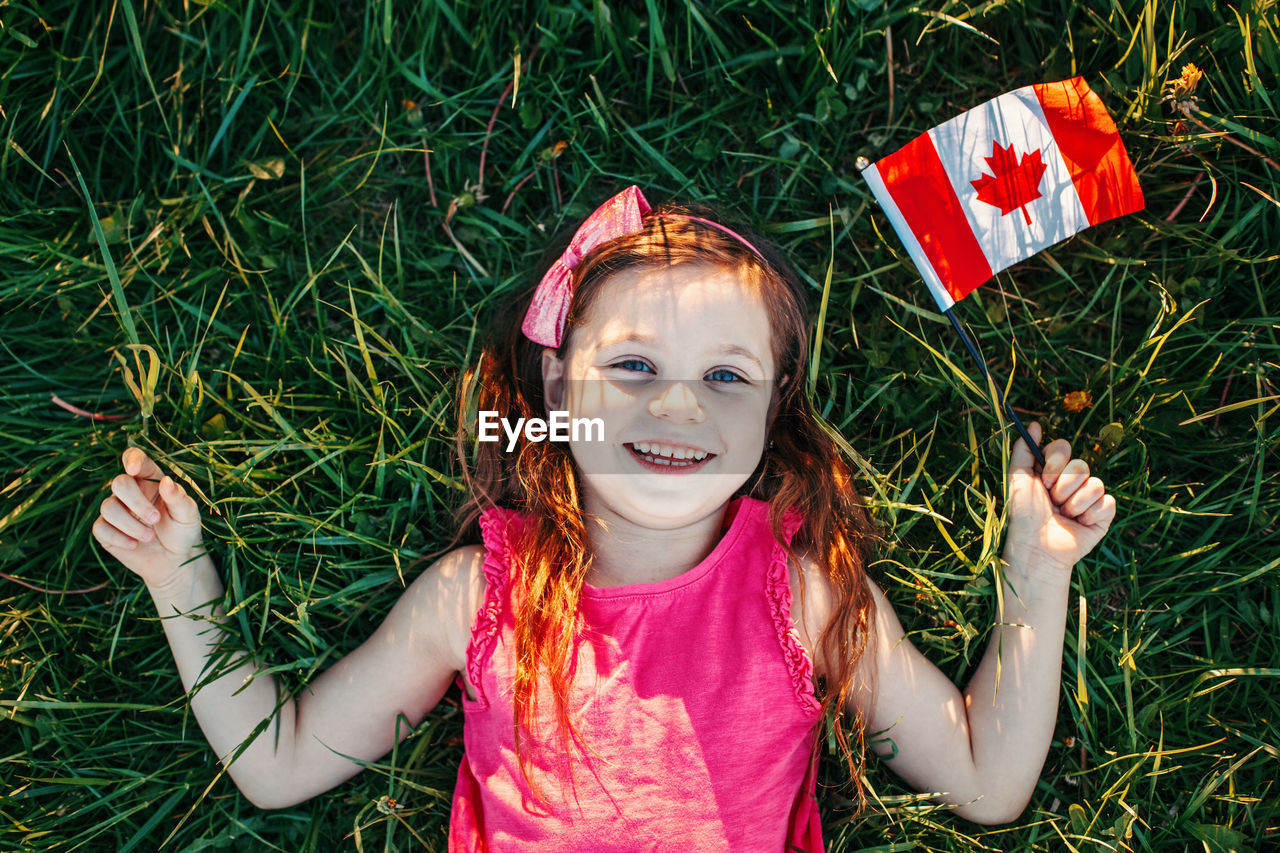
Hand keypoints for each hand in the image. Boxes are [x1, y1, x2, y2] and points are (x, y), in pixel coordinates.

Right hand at [92, 448, 203, 588]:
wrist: (175, 561)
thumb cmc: (183, 531)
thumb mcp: (188, 514)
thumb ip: (178, 497)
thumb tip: (166, 481)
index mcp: (151, 480)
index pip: (136, 459)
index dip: (131, 459)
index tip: (133, 469)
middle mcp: (130, 492)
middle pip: (119, 483)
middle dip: (136, 502)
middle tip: (155, 519)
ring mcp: (116, 510)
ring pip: (108, 507)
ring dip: (130, 524)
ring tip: (150, 537)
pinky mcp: (105, 530)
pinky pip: (100, 528)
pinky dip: (119, 538)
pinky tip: (134, 545)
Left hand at [1004, 422, 1116, 578]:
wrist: (1036, 547)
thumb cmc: (1024, 515)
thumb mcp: (1018, 479)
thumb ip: (1024, 451)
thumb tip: (1033, 423)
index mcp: (1053, 471)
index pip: (1064, 448)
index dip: (1055, 463)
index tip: (1044, 479)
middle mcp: (1072, 482)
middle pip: (1080, 466)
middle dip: (1063, 486)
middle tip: (1052, 502)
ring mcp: (1089, 498)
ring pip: (1094, 484)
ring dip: (1074, 503)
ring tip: (1063, 516)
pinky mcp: (1103, 516)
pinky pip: (1107, 502)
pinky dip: (1090, 514)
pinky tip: (1079, 524)